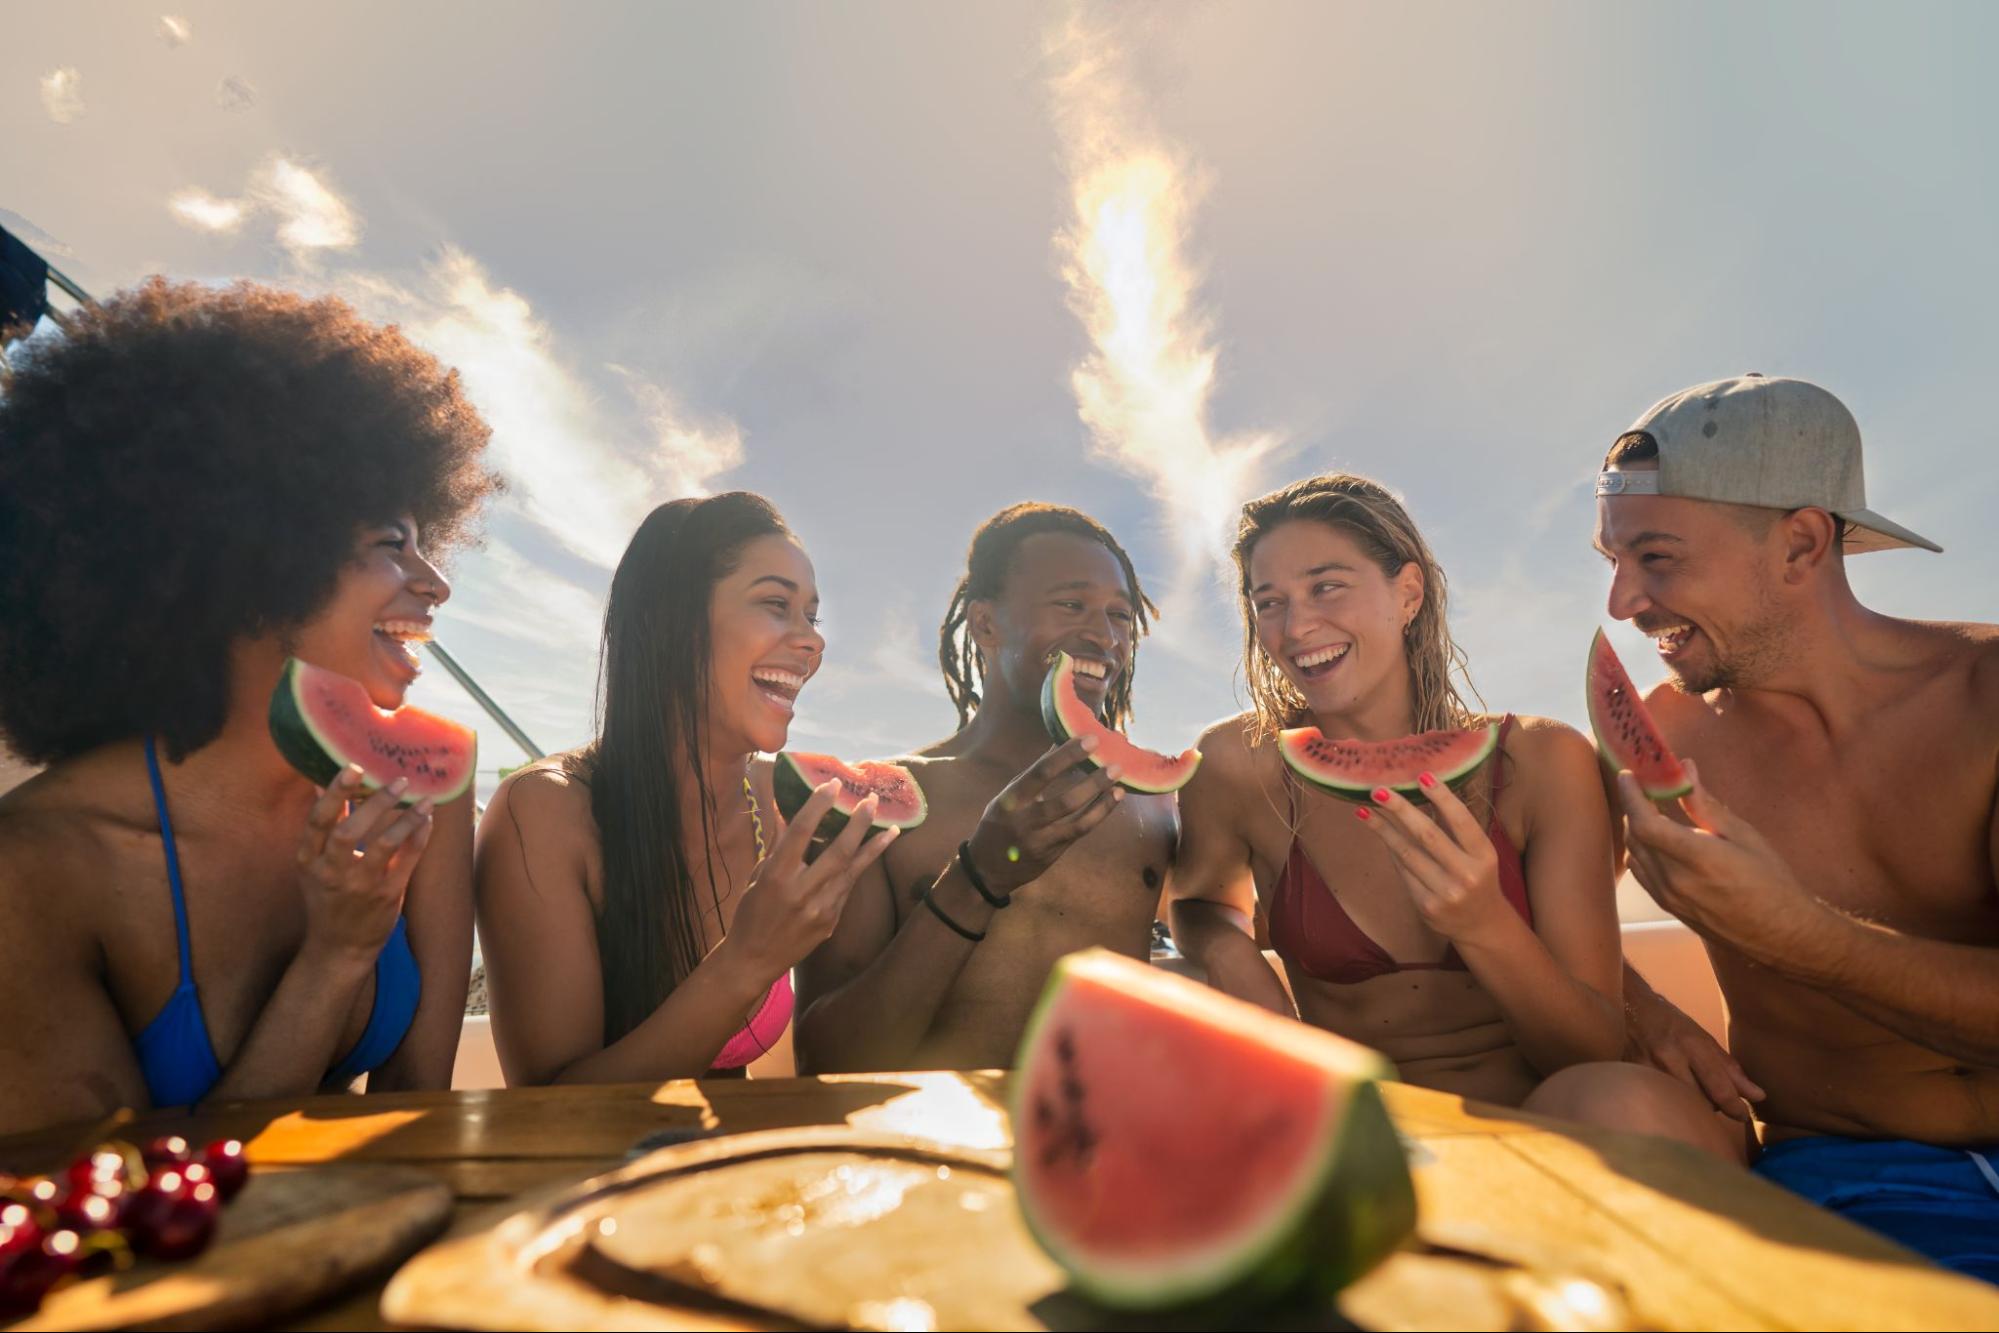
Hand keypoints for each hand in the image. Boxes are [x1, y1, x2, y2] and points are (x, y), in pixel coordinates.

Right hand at [297, 766, 434, 959]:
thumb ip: (320, 827)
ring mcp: (359, 886)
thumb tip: (318, 783)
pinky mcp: (386, 896)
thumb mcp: (313, 865)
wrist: (339, 947)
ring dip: (404, 818)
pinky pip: (406, 862)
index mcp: (309, 861)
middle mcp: (331, 873)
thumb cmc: (327, 898)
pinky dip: (418, 838)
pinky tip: (427, 819)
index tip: (353, 767)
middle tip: (397, 780)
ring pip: (382, 846)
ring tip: (422, 798)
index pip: (317, 821)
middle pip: (348, 832)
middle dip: (374, 803)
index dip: (334, 793)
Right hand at [722, 782, 900, 986]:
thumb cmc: (751, 913)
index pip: (800, 833)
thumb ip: (777, 847)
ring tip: (892, 828)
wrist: (753, 959)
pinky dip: (858, 870)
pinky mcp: (831, 922)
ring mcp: (820, 910)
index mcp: (777, 877)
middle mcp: (801, 892)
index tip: (833, 785)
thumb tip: (788, 814)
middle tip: (872, 801)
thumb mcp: (758, 876)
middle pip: (838, 851)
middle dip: (859, 823)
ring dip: (874, 848)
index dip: (817, 806)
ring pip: (853, 872)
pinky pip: (847, 889)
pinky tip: (871, 854)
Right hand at [966, 737, 1123, 896]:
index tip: (1089, 739)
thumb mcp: (1008, 797)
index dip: (1067, 755)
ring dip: (1101, 799)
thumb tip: (1059, 744)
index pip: (1041, 772)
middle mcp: (1026, 820)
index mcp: (1011, 799)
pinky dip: (1099, 814)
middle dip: (1092, 781)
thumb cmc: (999, 824)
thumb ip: (1034, 775)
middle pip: (1065, 800)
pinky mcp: (1053, 853)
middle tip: (1114, 762)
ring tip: (1119, 781)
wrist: (987, 869)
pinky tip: (1113, 799)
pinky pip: (1080, 831)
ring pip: (1077, 820)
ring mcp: (1041, 840)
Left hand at [1358, 774, 1512, 944]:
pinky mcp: (1426, 906)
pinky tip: (1380, 833)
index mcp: (1484, 856)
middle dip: (1400, 810)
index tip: (1422, 775)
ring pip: (1407, 853)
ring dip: (1383, 829)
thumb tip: (1424, 789)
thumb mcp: (1479, 853)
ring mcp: (1445, 893)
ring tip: (1364, 810)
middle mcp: (1467, 875)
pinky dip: (1391, 850)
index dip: (1442, 797)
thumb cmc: (1478, 877)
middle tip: (1378, 790)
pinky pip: (1403, 871)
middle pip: (1428, 835)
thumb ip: (1457, 828)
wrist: (1481, 924)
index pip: (1461, 821)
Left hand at [1618, 760, 1836, 966]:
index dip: (1630, 795)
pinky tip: (1657, 842)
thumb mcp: (1743, 835)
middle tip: (1644, 788)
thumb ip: (1705, 804)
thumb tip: (1684, 768)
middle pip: (1634, 835)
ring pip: (1634, 854)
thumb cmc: (1770, 880)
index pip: (1644, 822)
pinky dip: (1641, 851)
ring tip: (1652, 812)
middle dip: (1633, 807)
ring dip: (1636, 829)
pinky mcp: (1669, 908)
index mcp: (1696, 858)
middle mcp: (1675, 880)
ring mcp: (1668, 897)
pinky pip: (1642, 873)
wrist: (1780, 933)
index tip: (1627, 775)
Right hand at [1626, 985, 1764, 1120]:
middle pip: (1699, 1100)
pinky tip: (1670, 1096)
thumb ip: (1729, 1068)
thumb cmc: (1670, 1022)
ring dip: (1690, 1106)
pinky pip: (1659, 1100)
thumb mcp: (1702, 1038)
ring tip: (1691, 1095)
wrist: (1627, 1005)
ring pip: (1678, 1104)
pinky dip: (1670, 1102)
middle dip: (1712, 1106)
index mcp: (1691, 1044)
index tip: (1742, 1115)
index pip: (1718, 1085)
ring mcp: (1646, 1068)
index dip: (1734, 1106)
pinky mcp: (1631, 1076)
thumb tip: (1757, 1096)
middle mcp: (1669, 1057)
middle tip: (1712, 1100)